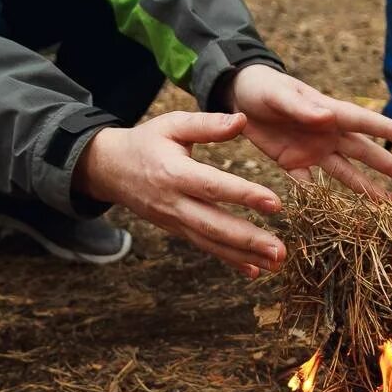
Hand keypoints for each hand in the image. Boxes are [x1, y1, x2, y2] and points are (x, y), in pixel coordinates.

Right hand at [73, 112, 283, 277]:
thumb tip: (242, 120)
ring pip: (212, 243)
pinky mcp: (178, 231)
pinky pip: (206, 247)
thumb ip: (207, 124)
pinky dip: (231, 261)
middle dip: (249, 241)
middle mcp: (174, 203)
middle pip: (214, 226)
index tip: (275, 203)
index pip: (213, 187)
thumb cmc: (146, 142)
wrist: (110, 169)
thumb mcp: (172, 124)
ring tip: (277, 263)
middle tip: (281, 251)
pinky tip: (255, 271)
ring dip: (246, 256)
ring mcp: (175, 221)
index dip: (244, 195)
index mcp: (174, 173)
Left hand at [228, 64, 391, 198]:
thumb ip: (301, 108)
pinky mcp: (294, 164)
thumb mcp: (279, 95)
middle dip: (389, 166)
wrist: (239, 96)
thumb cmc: (263, 87)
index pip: (365, 123)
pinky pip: (311, 186)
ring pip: (345, 173)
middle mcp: (328, 134)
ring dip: (365, 189)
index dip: (389, 130)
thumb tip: (329, 118)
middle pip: (364, 153)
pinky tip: (338, 218)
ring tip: (387, 205)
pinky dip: (321, 202)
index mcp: (329, 113)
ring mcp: (313, 151)